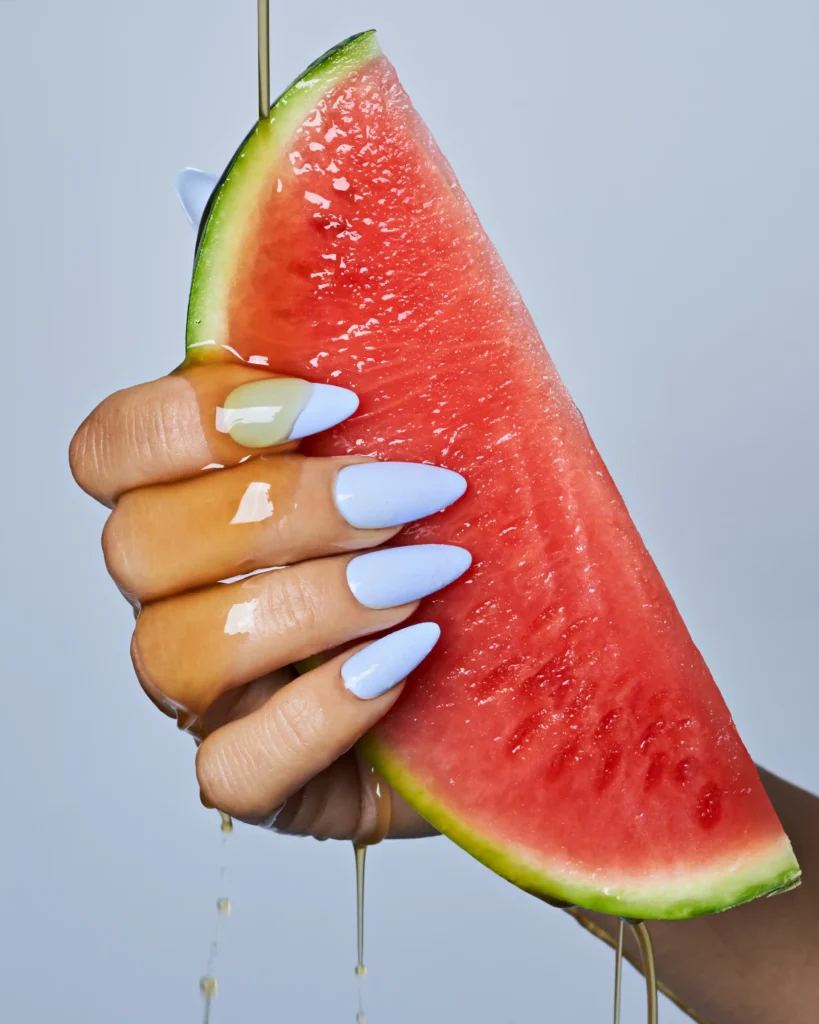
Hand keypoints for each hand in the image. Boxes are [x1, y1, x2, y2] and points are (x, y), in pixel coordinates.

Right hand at [69, 364, 467, 840]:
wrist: (508, 680)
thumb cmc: (455, 552)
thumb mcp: (412, 448)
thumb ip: (352, 375)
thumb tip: (318, 246)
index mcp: (198, 502)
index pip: (113, 449)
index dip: (196, 420)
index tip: (331, 404)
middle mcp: (182, 597)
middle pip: (140, 546)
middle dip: (281, 511)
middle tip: (401, 494)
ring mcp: (212, 696)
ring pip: (178, 655)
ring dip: (310, 603)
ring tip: (420, 577)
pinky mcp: (257, 777)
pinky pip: (235, 769)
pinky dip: (323, 711)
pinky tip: (404, 662)